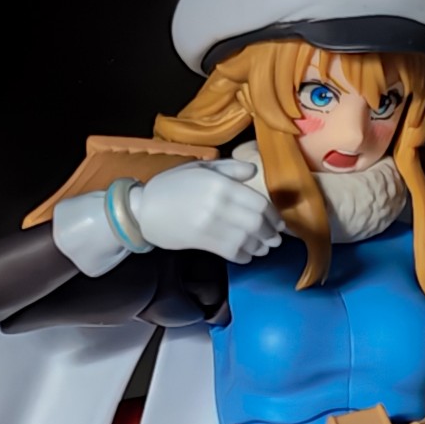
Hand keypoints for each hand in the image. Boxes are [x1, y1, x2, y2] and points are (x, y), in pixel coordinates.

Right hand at [133, 158, 282, 260]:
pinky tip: (248, 254)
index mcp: (220, 183)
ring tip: (264, 247)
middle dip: (271, 233)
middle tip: (276, 238)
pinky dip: (244, 255)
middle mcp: (218, 203)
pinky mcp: (202, 241)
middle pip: (256, 222)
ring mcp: (210, 224)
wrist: (144, 209)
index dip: (273, 215)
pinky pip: (232, 252)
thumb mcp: (200, 167)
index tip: (280, 222)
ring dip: (260, 246)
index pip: (258, 202)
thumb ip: (229, 168)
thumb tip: (253, 171)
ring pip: (247, 239)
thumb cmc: (173, 185)